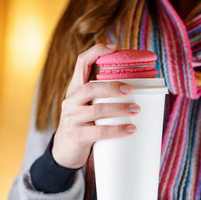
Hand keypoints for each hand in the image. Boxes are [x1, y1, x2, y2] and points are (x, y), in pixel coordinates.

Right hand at [52, 43, 140, 168]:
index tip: (115, 47)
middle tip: (131, 90)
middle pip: (90, 87)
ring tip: (136, 110)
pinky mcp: (76, 136)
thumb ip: (100, 97)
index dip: (96, 52)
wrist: (64, 151)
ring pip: (97, 109)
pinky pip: (100, 131)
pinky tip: (130, 129)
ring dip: (120, 109)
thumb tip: (134, 87)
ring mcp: (71, 119)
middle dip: (112, 86)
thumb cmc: (82, 125)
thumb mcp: (85, 107)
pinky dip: (117, 130)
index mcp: (74, 90)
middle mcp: (70, 102)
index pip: (81, 63)